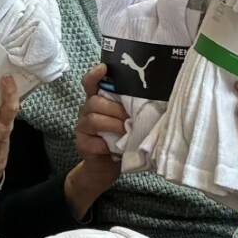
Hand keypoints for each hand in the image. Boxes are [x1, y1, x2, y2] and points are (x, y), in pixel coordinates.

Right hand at [67, 62, 124, 215]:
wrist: (106, 169)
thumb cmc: (121, 141)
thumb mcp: (127, 121)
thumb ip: (131, 109)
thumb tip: (155, 98)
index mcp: (98, 102)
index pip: (90, 83)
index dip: (95, 74)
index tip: (103, 68)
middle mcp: (86, 112)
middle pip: (94, 101)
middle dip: (115, 109)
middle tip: (129, 117)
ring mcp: (82, 128)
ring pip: (94, 119)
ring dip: (113, 125)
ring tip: (126, 131)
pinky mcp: (82, 144)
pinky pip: (94, 141)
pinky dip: (107, 145)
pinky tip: (115, 149)